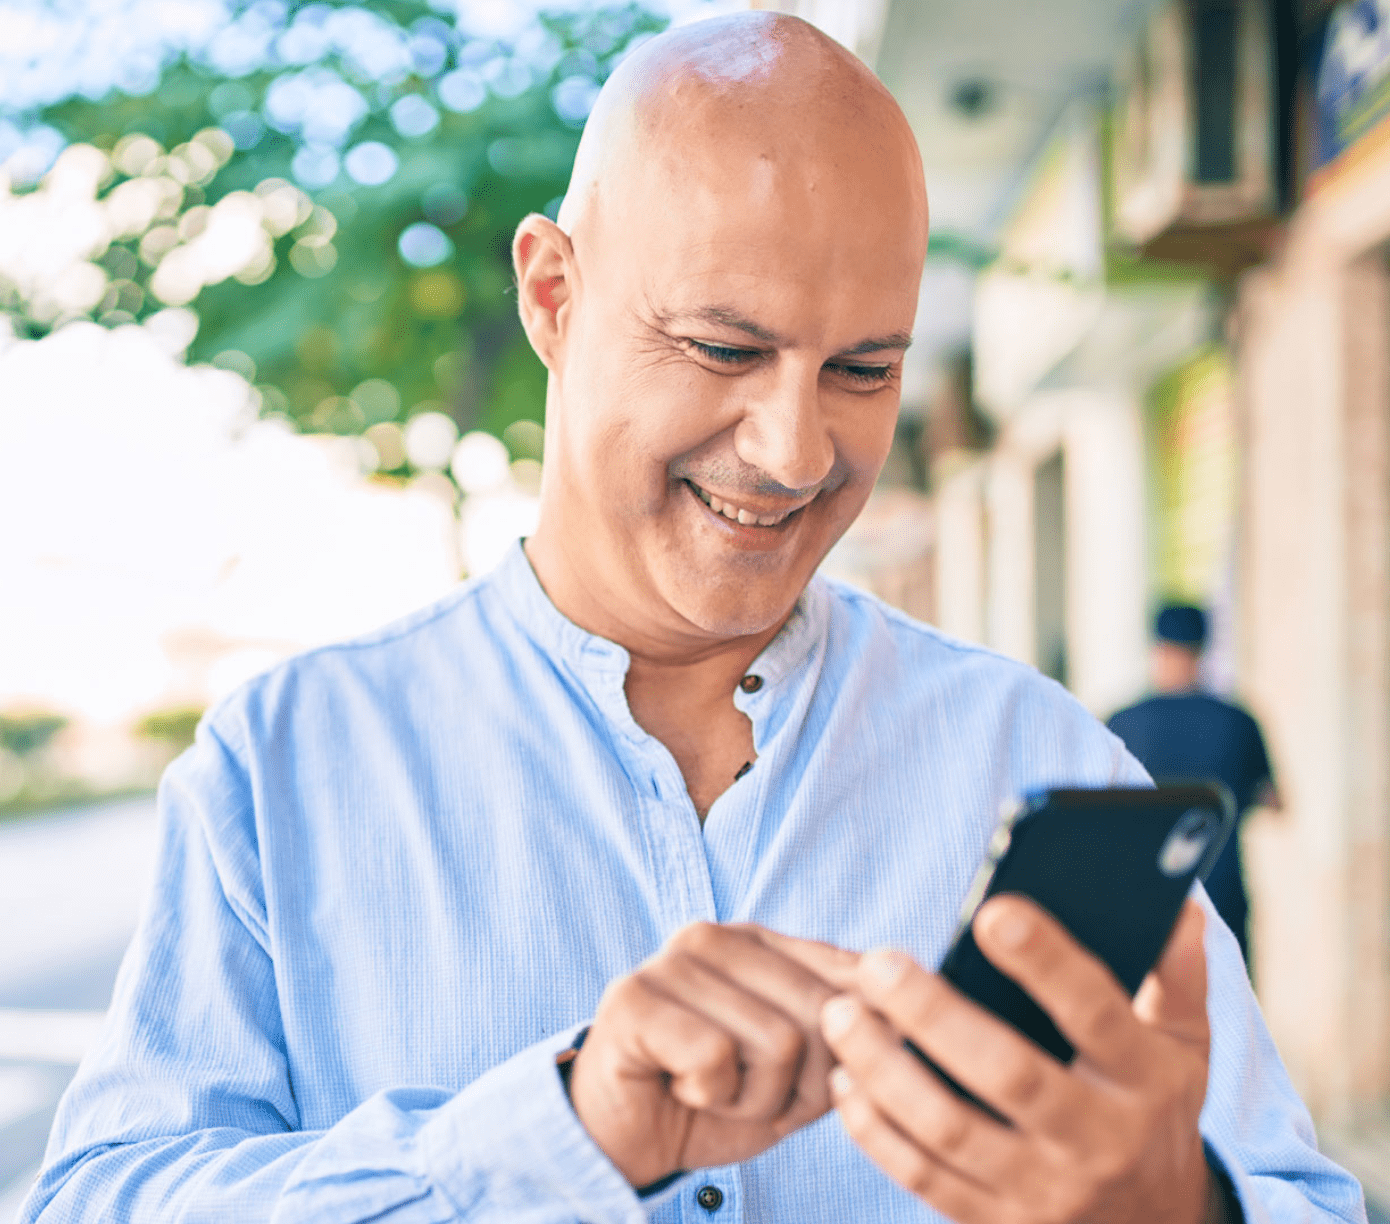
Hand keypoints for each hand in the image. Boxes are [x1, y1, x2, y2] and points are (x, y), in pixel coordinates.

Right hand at [569, 921, 859, 1187]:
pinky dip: (710, 1096)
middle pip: (823, 1015)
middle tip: (745, 1089)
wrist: (626, 1140)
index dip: (844, 1054)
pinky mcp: (632, 998)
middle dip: (800, 1084)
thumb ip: (847, 1033)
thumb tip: (903, 1012)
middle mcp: (714, 935)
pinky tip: (680, 1086)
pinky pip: (717, 1057)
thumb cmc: (715, 1099)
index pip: (852, 980)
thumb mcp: (800, 1072)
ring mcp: (669, 960)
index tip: (800, 1079)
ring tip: (711, 1088)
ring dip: (753, 1096)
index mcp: (759, 940)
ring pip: (778, 1042)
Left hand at [821, 897, 1213, 1223]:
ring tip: (842, 1014)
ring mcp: (1045, 1192)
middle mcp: (1096, 1140)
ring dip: (885, 1071)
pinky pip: (924, 1180)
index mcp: (1143, 1079)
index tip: (993, 913)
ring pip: (951, 1132)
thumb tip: (1176, 900)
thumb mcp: (1184, 1045)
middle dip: (934, 1016)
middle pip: (1009, 1075)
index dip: (1046, 963)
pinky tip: (845, 1078)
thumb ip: (1176, 974)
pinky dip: (875, 1130)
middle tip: (877, 964)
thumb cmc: (1154, 1109)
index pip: (1095, 1014)